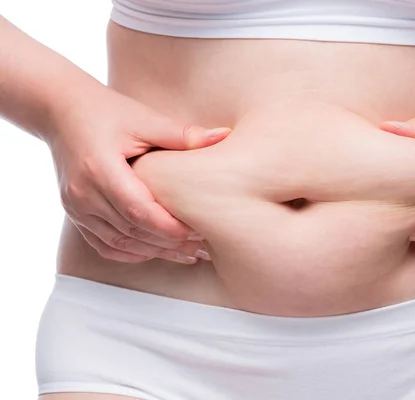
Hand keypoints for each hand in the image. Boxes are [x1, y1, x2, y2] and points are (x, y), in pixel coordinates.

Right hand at [49, 86, 228, 263]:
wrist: (60, 110)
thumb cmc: (106, 111)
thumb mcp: (145, 119)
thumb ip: (183, 135)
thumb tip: (224, 136)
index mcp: (100, 169)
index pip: (139, 212)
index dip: (170, 228)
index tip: (200, 231)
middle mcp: (84, 194)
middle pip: (132, 232)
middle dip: (170, 244)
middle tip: (204, 247)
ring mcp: (75, 207)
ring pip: (120, 244)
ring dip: (155, 252)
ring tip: (189, 254)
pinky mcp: (74, 213)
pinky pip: (104, 245)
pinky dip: (132, 252)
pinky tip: (158, 252)